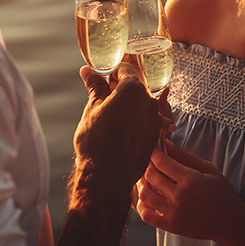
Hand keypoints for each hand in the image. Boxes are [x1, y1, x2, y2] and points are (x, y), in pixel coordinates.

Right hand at [72, 63, 163, 197]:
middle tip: (105, 98)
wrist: (107, 176)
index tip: (104, 80)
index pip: (125, 70)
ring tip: (112, 117)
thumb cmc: (96, 142)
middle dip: (121, 89)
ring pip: (142, 103)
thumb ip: (95, 87)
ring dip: (129, 105)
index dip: (113, 73)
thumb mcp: (92, 109)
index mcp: (132, 89)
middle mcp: (148, 101)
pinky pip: (146, 119)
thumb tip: (88, 71)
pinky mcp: (156, 134)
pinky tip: (122, 129)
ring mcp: (154, 118)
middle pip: (136, 86)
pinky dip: (136, 119)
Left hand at [135, 141, 244, 244]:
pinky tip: (146, 197)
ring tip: (145, 177)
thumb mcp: (208, 169)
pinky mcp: (171, 226)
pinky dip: (141, 205)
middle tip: (147, 160)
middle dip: (146, 164)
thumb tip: (166, 144)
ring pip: (144, 194)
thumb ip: (185, 157)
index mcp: (190, 180)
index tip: (150, 146)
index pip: (161, 161)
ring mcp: (174, 213)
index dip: (152, 151)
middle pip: (150, 175)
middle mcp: (179, 196)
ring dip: (141, 183)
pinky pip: (146, 216)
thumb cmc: (222, 193)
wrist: (231, 222)